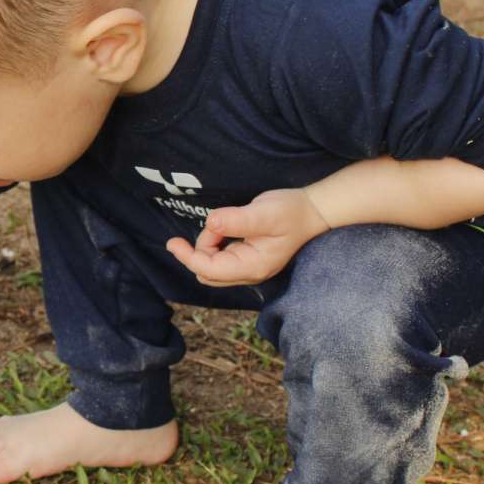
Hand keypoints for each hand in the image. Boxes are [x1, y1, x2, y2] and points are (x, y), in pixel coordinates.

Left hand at [165, 188, 330, 285]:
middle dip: (200, 250)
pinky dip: (215, 244)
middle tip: (215, 224)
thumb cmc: (291, 211)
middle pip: (207, 272)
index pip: (210, 270)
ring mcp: (248, 267)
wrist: (312, 211)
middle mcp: (249, 272)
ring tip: (226, 222)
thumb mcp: (263, 213)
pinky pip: (220, 258)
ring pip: (212, 266)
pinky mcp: (246, 258)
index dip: (188, 257)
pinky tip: (226, 228)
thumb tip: (211, 223)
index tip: (172, 243)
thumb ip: (236, 220)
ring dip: (209, 245)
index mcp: (252, 266)